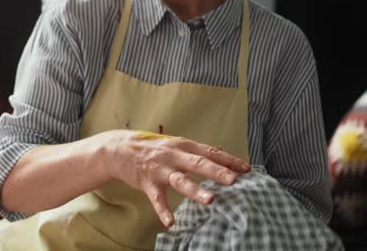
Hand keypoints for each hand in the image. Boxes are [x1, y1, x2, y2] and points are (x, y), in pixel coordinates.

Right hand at [96, 130, 250, 226]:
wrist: (120, 149)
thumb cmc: (153, 148)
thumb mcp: (176, 143)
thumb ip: (197, 149)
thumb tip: (221, 150)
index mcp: (183, 145)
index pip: (210, 152)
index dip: (228, 160)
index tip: (247, 169)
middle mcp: (173, 155)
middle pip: (198, 163)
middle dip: (217, 172)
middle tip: (234, 181)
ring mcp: (160, 169)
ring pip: (180, 180)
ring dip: (195, 190)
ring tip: (211, 200)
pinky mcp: (147, 182)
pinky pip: (157, 199)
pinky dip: (163, 211)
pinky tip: (171, 223)